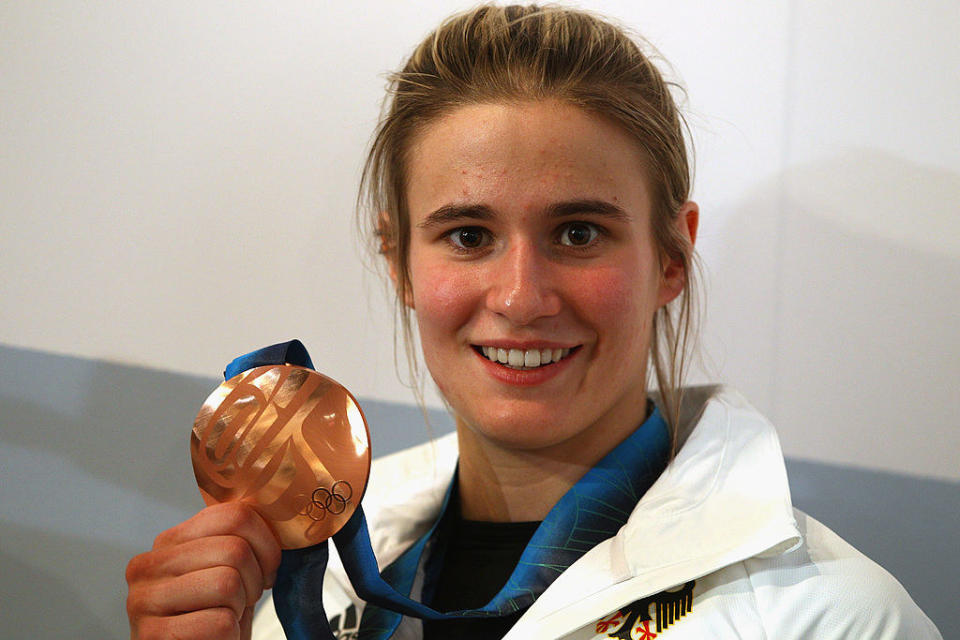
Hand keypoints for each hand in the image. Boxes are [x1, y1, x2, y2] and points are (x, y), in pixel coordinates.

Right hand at [126, 502, 281, 639]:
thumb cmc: (216, 617)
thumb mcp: (225, 570)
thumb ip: (237, 539)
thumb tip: (275, 510)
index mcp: (169, 541)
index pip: (234, 515)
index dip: (266, 544)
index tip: (266, 569)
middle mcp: (148, 565)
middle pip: (234, 549)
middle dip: (255, 580)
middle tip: (245, 600)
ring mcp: (143, 600)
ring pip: (227, 582)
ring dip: (240, 608)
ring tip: (227, 617)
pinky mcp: (152, 635)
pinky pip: (219, 622)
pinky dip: (230, 634)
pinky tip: (215, 637)